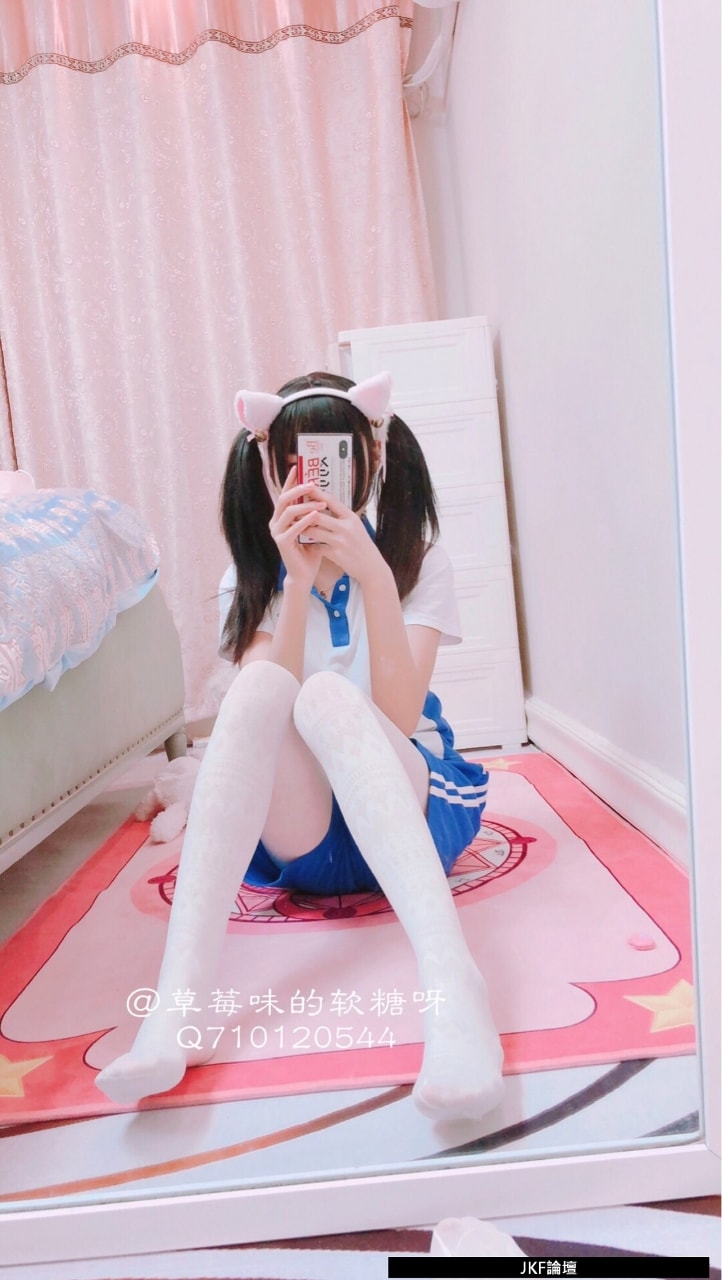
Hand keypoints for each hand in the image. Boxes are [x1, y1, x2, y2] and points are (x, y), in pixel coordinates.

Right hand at [269, 466, 325, 588]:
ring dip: (306, 505)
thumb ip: (314, 513)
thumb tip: (324, 494)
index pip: (285, 494)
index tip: (297, 467)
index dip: (290, 480)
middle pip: (284, 499)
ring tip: (321, 503)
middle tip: (312, 484)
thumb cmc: (310, 551)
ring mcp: (276, 532)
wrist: (305, 574)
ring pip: (288, 511)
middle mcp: (275, 522)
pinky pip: (293, 527)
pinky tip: (317, 515)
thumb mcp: (314, 528)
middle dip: (298, 489)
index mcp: (281, 517)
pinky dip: (305, 520)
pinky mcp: (281, 542)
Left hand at [303, 490, 386, 588]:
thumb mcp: (356, 527)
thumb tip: (326, 504)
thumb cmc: (362, 546)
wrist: (371, 567)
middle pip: (318, 515)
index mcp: (351, 518)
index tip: (305, 487)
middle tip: (292, 510)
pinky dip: (310, 546)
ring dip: (303, 529)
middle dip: (303, 513)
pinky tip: (305, 545)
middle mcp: (347, 527)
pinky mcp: (337, 555)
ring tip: (294, 526)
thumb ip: (342, 517)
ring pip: (314, 531)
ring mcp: (341, 541)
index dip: (317, 493)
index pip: (331, 500)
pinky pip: (317, 547)